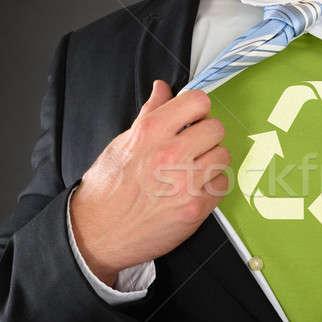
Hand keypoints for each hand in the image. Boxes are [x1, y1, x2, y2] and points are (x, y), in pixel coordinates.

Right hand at [70, 81, 229, 285]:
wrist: (98, 233)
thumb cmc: (107, 189)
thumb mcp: (122, 143)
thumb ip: (150, 113)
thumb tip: (163, 88)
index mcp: (150, 132)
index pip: (198, 101)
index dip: (198, 109)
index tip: (194, 118)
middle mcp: (170, 154)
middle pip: (216, 128)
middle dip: (207, 135)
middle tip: (195, 146)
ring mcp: (185, 182)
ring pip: (223, 155)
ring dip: (212, 160)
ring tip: (194, 169)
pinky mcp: (196, 208)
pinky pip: (222, 184)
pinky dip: (212, 186)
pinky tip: (195, 189)